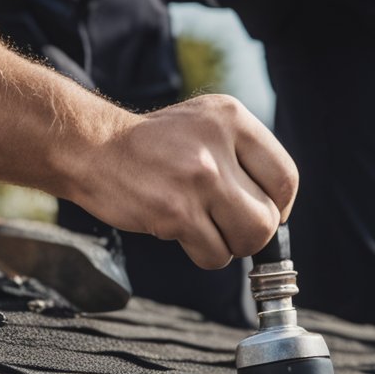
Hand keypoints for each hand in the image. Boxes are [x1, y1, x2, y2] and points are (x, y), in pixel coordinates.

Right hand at [0, 0, 295, 268]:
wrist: (88, 148)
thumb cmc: (150, 146)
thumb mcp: (203, 127)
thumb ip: (242, 157)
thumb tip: (278, 211)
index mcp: (232, 117)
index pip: (286, 177)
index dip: (278, 206)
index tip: (259, 212)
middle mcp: (218, 144)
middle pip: (271, 216)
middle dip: (252, 233)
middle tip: (226, 227)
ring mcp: (197, 177)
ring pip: (248, 238)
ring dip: (229, 247)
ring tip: (203, 231)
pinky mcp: (175, 211)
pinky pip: (215, 254)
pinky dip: (204, 255)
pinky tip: (181, 234)